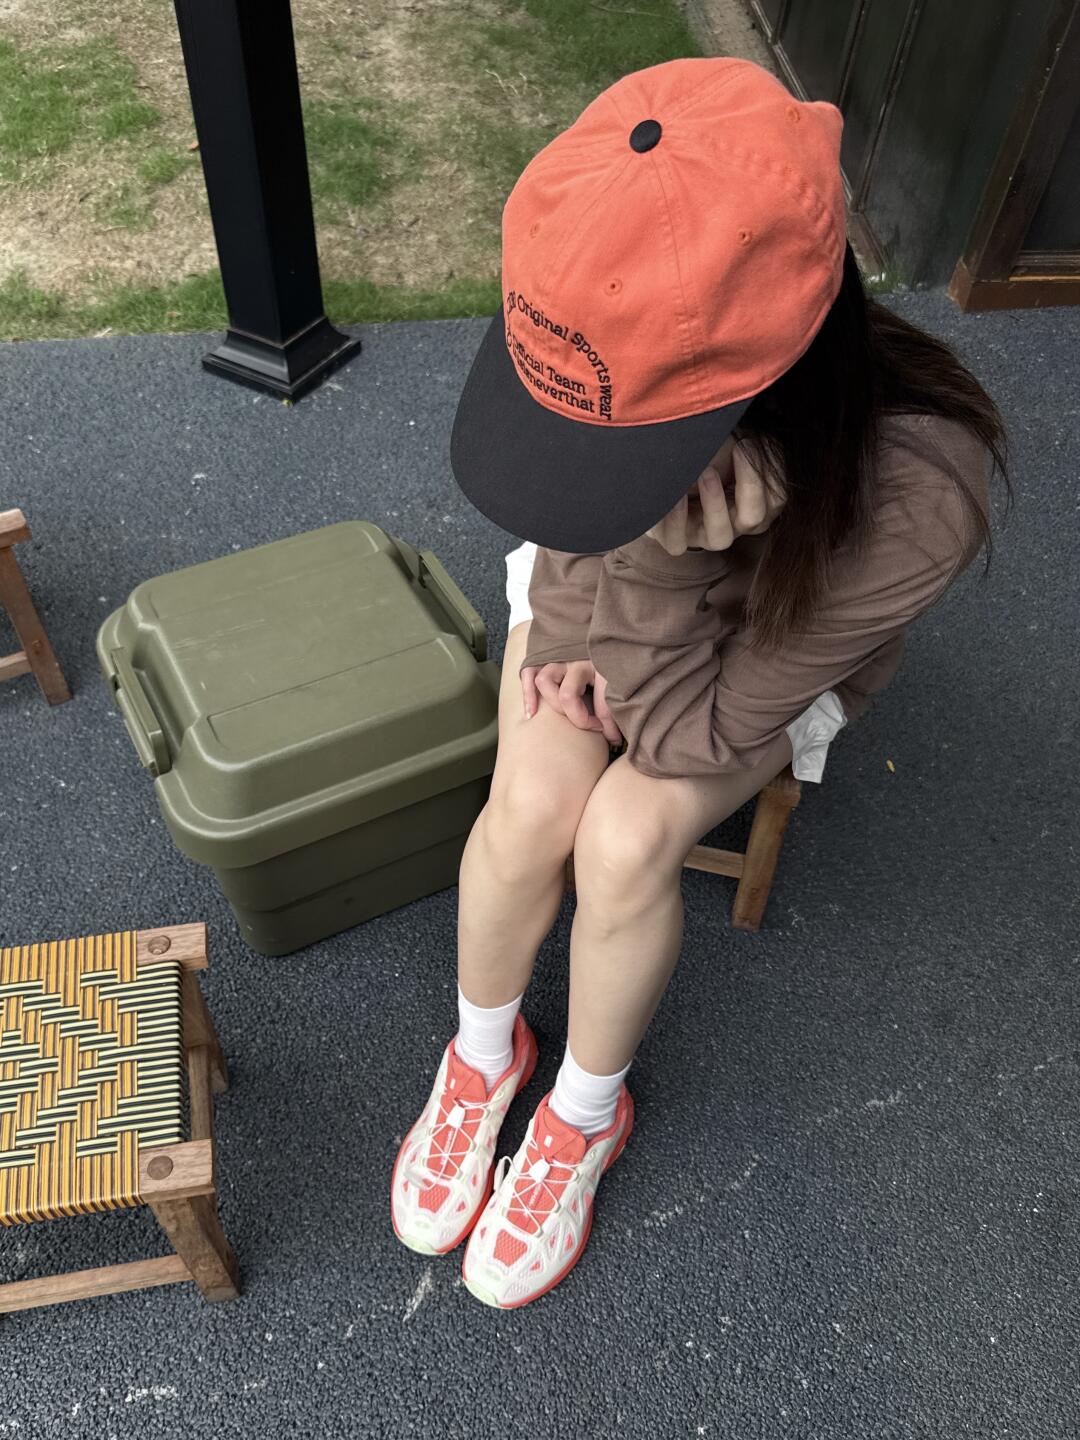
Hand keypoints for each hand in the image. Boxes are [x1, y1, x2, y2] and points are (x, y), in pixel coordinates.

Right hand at [520, 659, 623, 745]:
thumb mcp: (620, 683)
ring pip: (544, 680)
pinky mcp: (546, 658)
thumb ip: (614, 710)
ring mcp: (559, 657)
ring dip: (551, 703)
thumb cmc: (613, 664)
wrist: (612, 638)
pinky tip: (531, 713)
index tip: (612, 736)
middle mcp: (577, 659)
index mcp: (600, 665)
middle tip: (588, 725)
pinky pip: (529, 673)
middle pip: (566, 694)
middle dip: (575, 717)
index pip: (599, 702)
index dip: (606, 725)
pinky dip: (528, 693)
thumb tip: (613, 740)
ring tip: (559, 721)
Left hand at [646, 438, 785, 555]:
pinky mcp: (676, 539)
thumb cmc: (705, 454)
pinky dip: (676, 520)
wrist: (665, 466)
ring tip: (706, 472)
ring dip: (715, 505)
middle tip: (739, 449)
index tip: (749, 441)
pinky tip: (675, 495)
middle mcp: (734, 525)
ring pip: (720, 538)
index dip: (768, 470)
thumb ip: (750, 445)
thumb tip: (757, 440)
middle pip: (754, 518)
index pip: (776, 499)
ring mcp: (705, 535)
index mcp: (755, 504)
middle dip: (750, 482)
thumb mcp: (730, 444)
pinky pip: (678, 544)